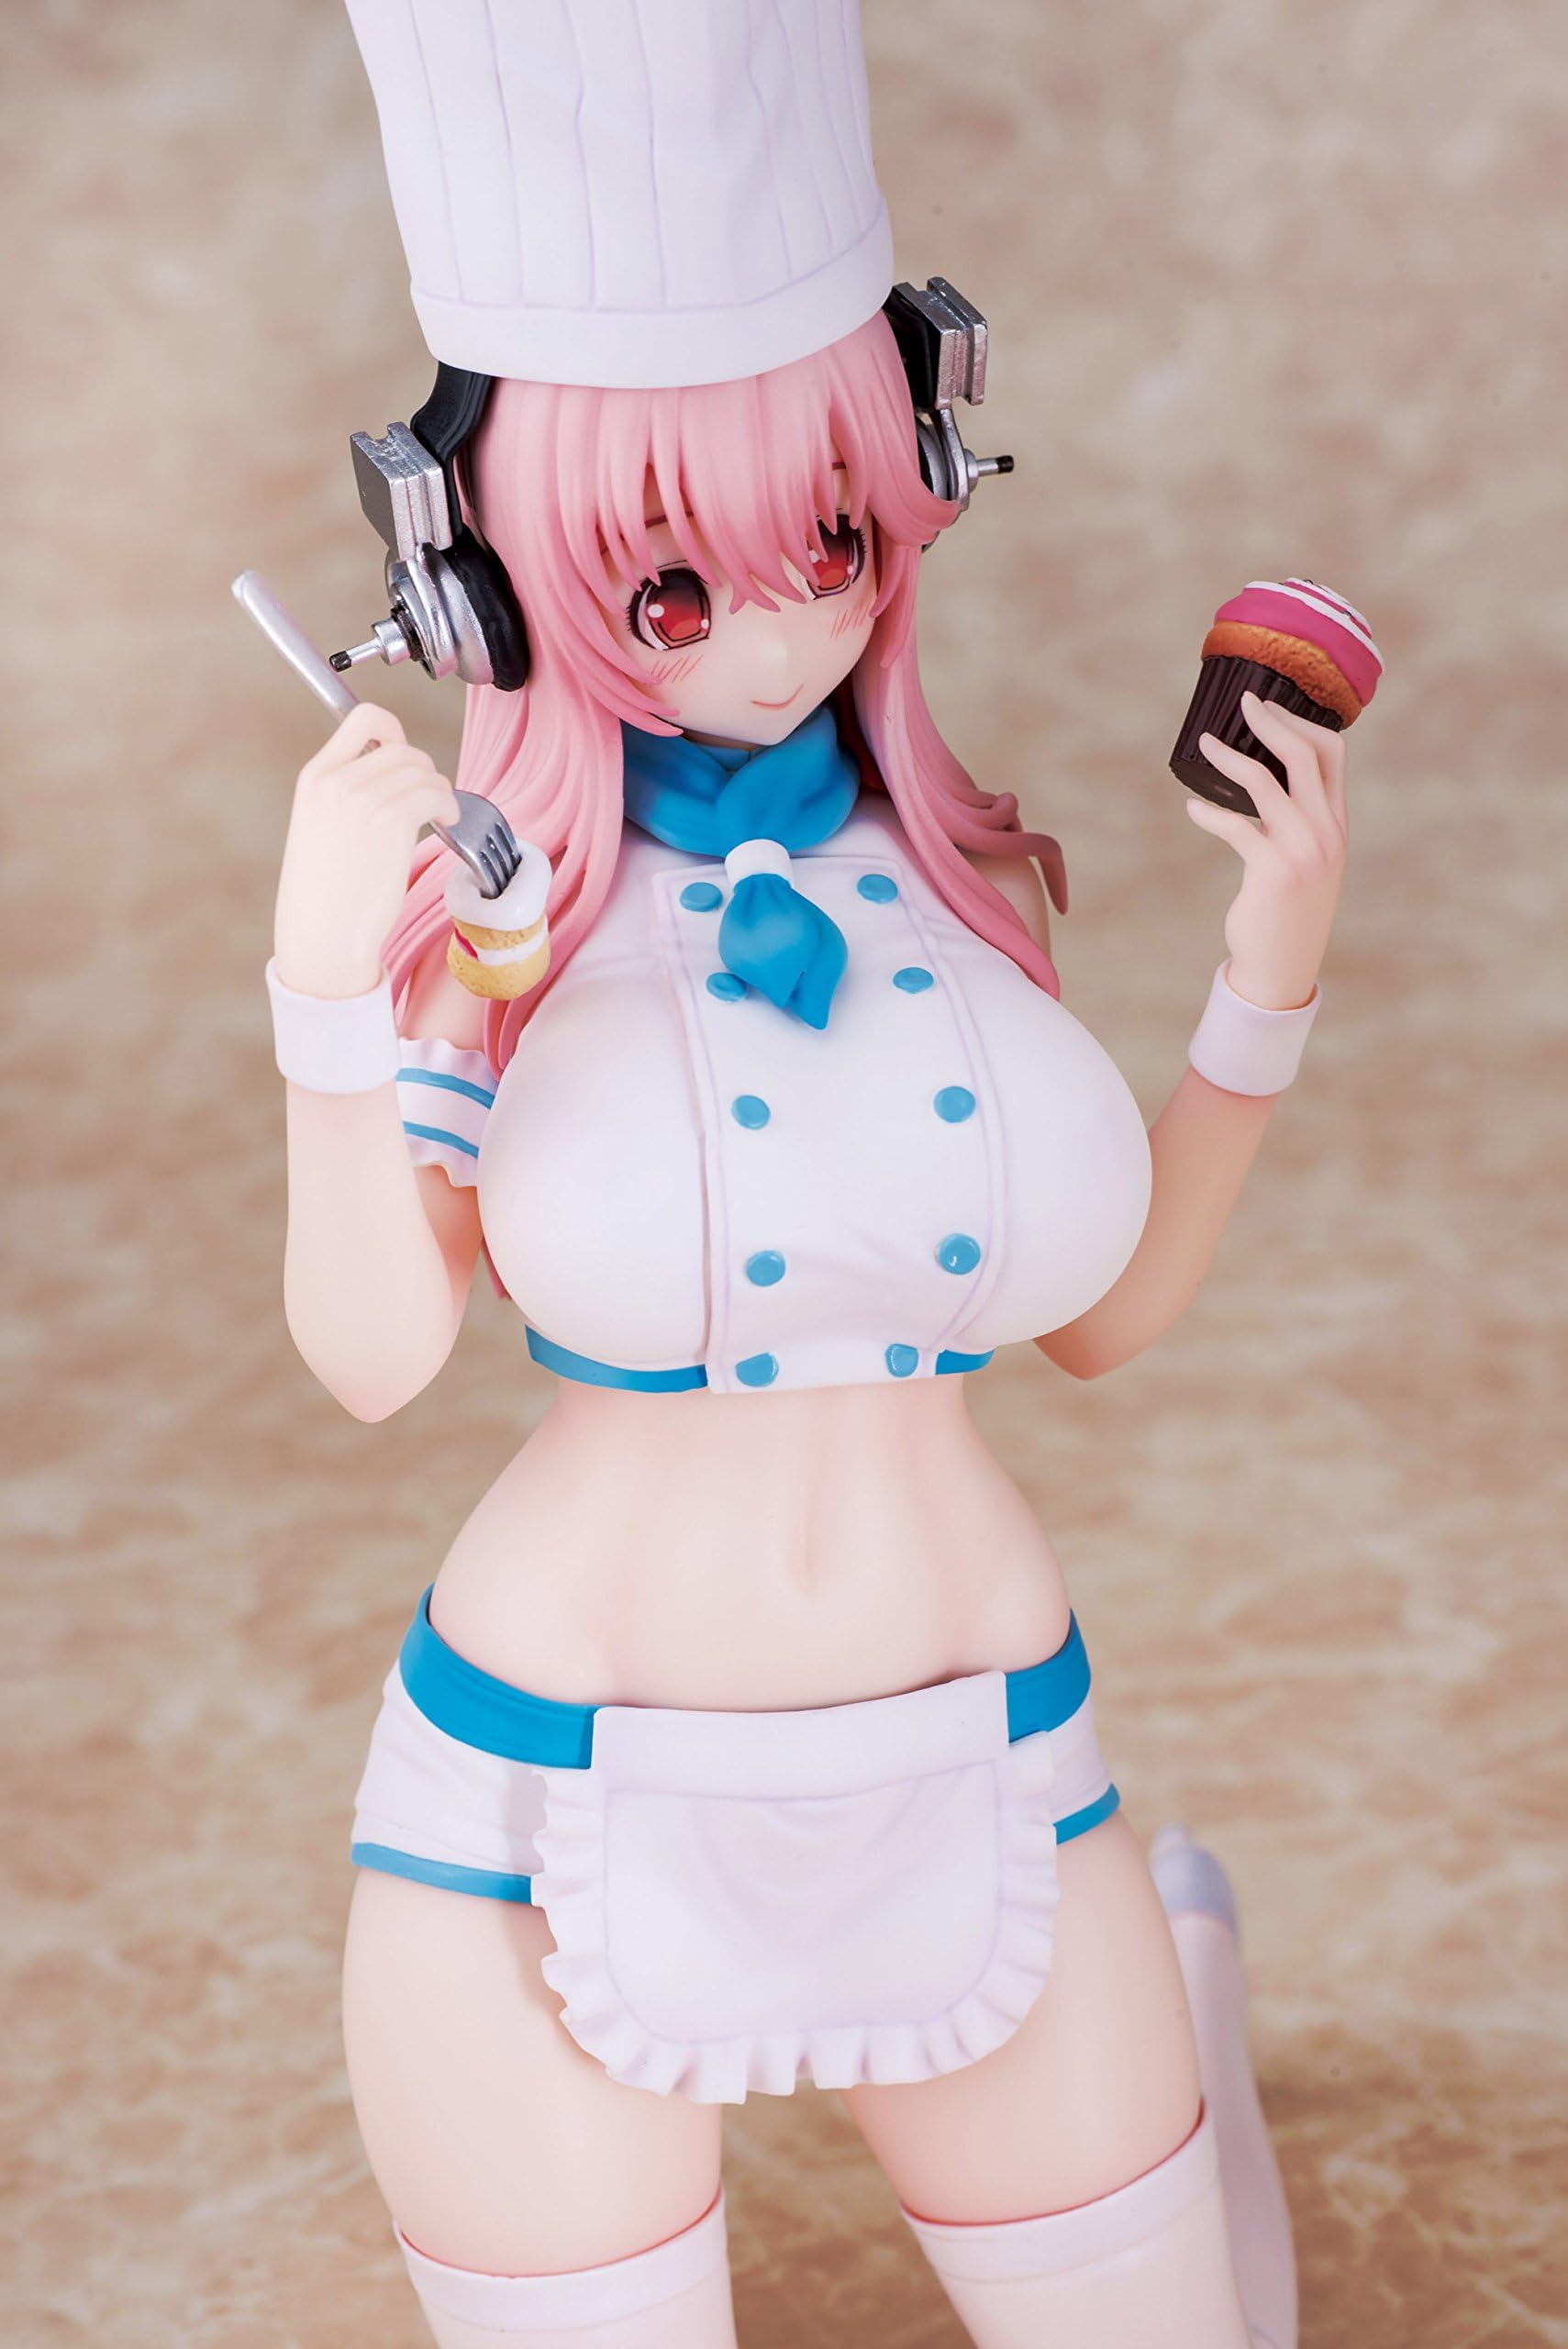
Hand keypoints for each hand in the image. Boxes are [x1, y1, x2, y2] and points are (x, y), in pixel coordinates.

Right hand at [273, 704, 458, 997]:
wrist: (322, 932)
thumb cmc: (324, 891)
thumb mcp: (318, 826)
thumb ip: (343, 793)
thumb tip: (389, 773)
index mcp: (315, 776)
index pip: (362, 717)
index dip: (393, 729)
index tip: (403, 753)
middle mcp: (337, 781)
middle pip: (402, 747)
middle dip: (424, 770)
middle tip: (428, 796)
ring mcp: (364, 800)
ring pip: (423, 771)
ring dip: (440, 790)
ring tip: (440, 812)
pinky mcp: (392, 823)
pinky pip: (435, 795)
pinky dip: (449, 805)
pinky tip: (446, 821)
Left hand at [1186, 691, 1348, 1009]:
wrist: (1282, 967)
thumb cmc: (1287, 911)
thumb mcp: (1306, 862)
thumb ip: (1297, 824)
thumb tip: (1261, 783)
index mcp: (1336, 825)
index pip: (1332, 755)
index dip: (1301, 724)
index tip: (1271, 709)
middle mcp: (1325, 833)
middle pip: (1302, 755)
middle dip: (1269, 721)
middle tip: (1242, 702)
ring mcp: (1302, 851)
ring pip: (1263, 782)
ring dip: (1228, 757)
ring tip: (1204, 744)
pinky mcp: (1272, 871)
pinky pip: (1234, 825)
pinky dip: (1208, 813)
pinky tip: (1193, 809)